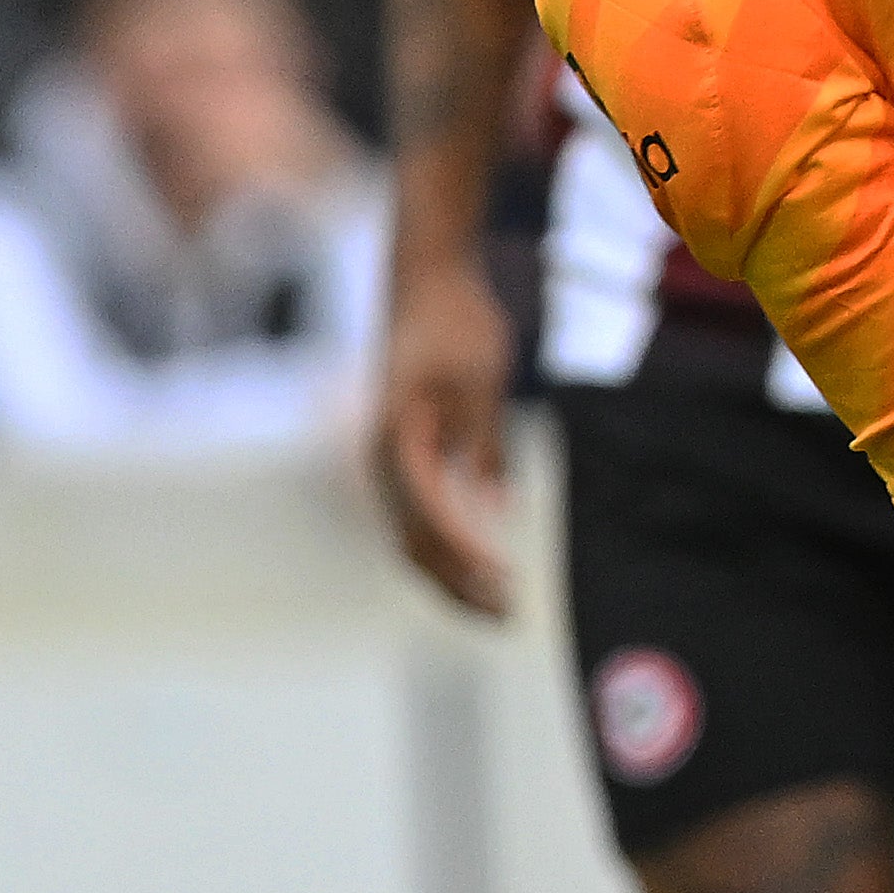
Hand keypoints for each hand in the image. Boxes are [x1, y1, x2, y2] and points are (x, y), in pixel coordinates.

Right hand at [370, 238, 519, 618]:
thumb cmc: (458, 323)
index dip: (468, 553)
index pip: (432, 516)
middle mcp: (383, 458)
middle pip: (414, 543)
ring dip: (452, 576)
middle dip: (460, 585)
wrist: (426, 279)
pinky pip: (416, 519)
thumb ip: (486, 445)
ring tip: (497, 603)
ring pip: (411, 539)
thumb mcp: (483, 382)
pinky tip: (477, 568)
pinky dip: (444, 551)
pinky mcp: (401, 456)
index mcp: (399, 440)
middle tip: (510, 613)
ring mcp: (387, 460)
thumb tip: (498, 504)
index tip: (507, 578)